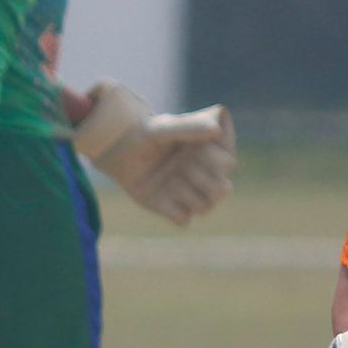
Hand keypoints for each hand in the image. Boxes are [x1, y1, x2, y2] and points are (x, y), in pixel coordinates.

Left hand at [73, 79, 235, 226]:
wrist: (122, 150)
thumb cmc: (146, 134)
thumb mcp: (164, 128)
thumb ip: (190, 128)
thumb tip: (217, 130)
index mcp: (211, 152)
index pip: (226, 162)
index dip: (209, 159)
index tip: (190, 150)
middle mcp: (207, 174)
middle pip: (221, 190)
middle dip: (198, 178)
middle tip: (180, 166)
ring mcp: (193, 193)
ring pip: (204, 207)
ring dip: (184, 193)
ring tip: (169, 179)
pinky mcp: (176, 210)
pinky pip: (183, 219)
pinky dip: (172, 209)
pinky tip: (160, 195)